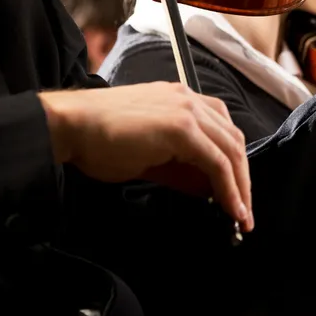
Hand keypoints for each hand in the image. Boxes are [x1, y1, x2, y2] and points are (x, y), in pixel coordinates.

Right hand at [41, 82, 252, 231]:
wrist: (71, 127)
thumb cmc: (101, 140)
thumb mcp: (150, 156)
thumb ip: (181, 169)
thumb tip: (207, 190)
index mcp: (182, 100)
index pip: (222, 131)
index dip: (234, 164)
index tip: (237, 194)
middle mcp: (190, 99)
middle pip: (233, 140)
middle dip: (243, 179)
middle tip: (244, 212)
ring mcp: (187, 110)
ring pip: (230, 150)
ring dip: (240, 186)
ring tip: (241, 216)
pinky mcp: (181, 127)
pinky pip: (216, 161)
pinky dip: (229, 187)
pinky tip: (230, 208)